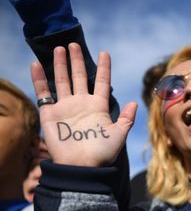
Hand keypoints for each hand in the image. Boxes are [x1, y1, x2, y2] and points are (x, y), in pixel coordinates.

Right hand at [31, 43, 137, 166]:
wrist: (80, 166)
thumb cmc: (101, 153)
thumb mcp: (119, 135)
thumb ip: (127, 118)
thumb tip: (134, 102)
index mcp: (99, 106)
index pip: (102, 82)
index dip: (104, 67)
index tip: (105, 53)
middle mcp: (82, 103)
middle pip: (80, 76)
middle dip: (77, 61)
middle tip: (74, 45)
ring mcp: (66, 107)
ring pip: (63, 80)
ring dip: (60, 65)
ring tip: (60, 49)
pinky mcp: (50, 113)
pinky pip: (43, 93)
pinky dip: (39, 79)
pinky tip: (37, 65)